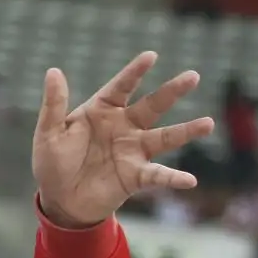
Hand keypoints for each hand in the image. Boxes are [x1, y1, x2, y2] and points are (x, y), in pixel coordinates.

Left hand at [33, 52, 213, 228]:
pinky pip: (158, 175)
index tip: (151, 56)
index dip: (135, 72)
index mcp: (102, 111)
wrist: (60, 201)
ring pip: (165, 137)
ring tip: (208, 123)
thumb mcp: (48, 133)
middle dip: (172, 91)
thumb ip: (54, 104)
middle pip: (153, 105)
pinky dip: (173, 178)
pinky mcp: (136, 176)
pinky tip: (190, 180)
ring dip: (186, 131)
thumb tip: (53, 71)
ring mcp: (133, 150)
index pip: (122, 87)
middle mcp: (124, 127)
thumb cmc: (53, 163)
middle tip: (193, 76)